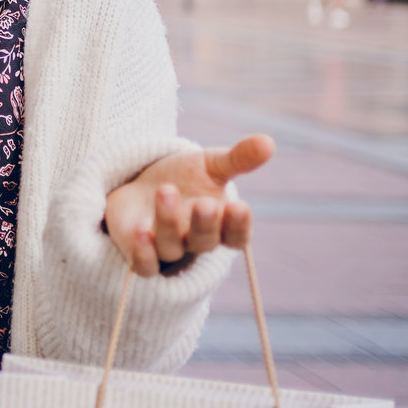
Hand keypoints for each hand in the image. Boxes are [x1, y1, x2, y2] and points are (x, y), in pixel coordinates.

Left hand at [103, 134, 273, 277]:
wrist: (140, 185)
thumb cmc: (183, 178)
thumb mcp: (210, 165)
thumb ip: (238, 159)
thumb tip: (268, 141)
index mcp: (220, 225)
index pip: (237, 236)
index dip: (239, 226)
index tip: (241, 206)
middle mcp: (195, 241)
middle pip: (205, 241)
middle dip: (205, 224)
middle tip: (204, 203)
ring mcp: (166, 249)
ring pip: (171, 247)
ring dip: (169, 222)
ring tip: (166, 190)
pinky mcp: (139, 254)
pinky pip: (144, 265)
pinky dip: (144, 254)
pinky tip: (142, 231)